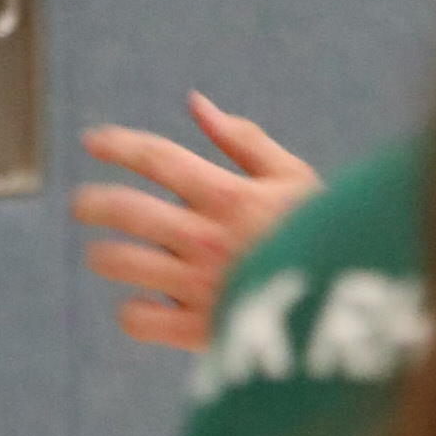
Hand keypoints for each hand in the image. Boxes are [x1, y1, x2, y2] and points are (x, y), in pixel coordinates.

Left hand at [70, 94, 322, 350]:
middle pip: (126, 209)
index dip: (117, 145)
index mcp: (229, 195)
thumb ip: (243, 139)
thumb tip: (195, 103)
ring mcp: (200, 285)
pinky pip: (140, 320)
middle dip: (92, 203)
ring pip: (122, 262)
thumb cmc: (324, 233)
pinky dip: (131, 311)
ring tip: (102, 254)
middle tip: (83, 205)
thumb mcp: (293, 177)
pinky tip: (140, 305)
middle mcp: (207, 237)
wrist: (352, 308)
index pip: (156, 158)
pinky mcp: (200, 331)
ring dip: (103, 255)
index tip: (92, 141)